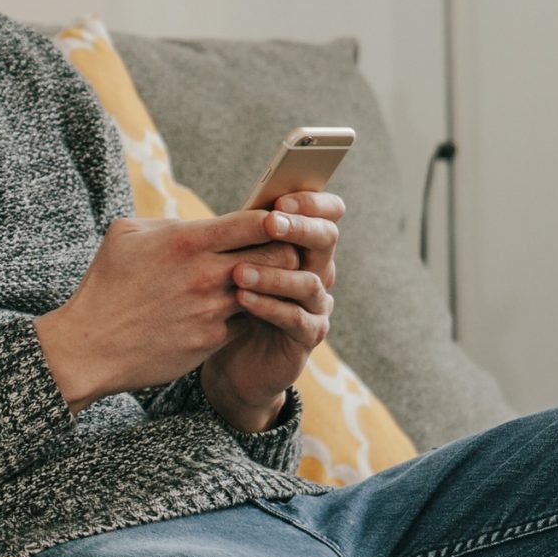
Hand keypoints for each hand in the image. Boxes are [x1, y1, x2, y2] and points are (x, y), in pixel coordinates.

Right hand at [34, 207, 303, 412]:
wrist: (90, 347)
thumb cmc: (106, 285)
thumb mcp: (127, 235)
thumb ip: (170, 223)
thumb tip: (198, 223)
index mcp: (188, 241)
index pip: (257, 221)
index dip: (277, 217)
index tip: (280, 218)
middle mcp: (207, 274)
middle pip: (279, 254)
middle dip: (287, 249)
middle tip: (282, 250)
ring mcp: (213, 310)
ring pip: (271, 290)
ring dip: (272, 284)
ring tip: (267, 280)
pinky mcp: (213, 340)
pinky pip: (249, 321)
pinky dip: (252, 313)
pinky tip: (244, 309)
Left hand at [203, 192, 343, 425]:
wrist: (231, 359)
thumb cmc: (230, 299)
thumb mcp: (235, 261)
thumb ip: (246, 236)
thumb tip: (242, 206)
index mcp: (305, 245)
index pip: (327, 213)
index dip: (312, 202)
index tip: (281, 198)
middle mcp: (319, 270)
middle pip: (327, 239)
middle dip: (299, 228)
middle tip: (270, 222)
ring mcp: (317, 304)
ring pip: (309, 282)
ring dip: (274, 274)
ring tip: (239, 272)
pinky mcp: (309, 336)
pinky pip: (296, 318)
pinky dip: (269, 306)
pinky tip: (243, 299)